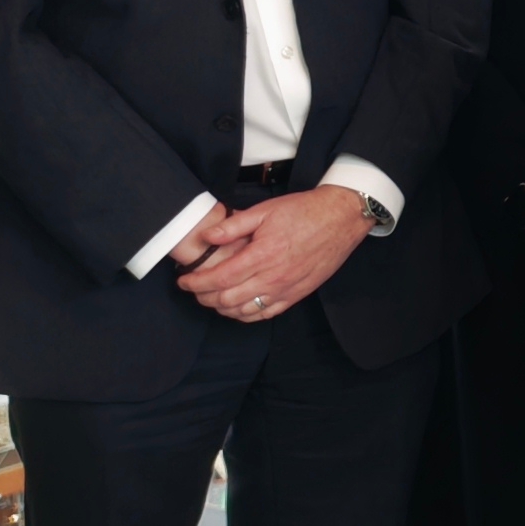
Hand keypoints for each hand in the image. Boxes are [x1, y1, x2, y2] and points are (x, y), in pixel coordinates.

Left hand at [178, 187, 370, 321]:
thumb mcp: (265, 210)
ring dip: (222, 308)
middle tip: (193, 289)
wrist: (340, 219)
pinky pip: (265, 314)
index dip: (196, 283)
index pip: (219, 278)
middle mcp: (273, 277)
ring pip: (244, 311)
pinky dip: (245, 315)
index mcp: (262, 254)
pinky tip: (237, 308)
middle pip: (227, 299)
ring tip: (211, 298)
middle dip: (203, 297)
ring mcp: (285, 289)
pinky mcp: (296, 294)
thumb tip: (207, 236)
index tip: (183, 281)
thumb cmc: (304, 212)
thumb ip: (233, 226)